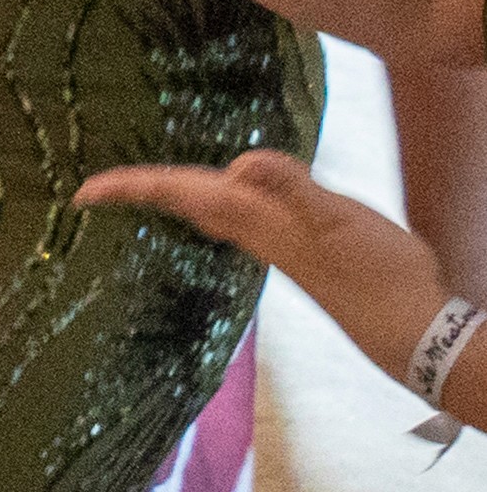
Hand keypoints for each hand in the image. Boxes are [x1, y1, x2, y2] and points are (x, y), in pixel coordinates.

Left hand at [77, 150, 455, 387]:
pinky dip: (215, 203)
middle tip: (93, 189)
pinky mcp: (297, 249)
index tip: (82, 192)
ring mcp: (274, 242)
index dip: (135, 187)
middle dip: (141, 190)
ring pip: (208, 211)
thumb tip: (237, 166)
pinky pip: (238, 218)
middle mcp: (256, 231)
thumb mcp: (338, 220)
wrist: (409, 325)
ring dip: (172, 196)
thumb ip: (292, 190)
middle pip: (185, 202)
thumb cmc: (379, 271)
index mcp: (256, 219)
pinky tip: (221, 202)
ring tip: (141, 187)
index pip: (182, 193)